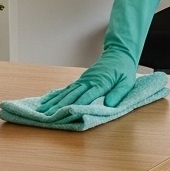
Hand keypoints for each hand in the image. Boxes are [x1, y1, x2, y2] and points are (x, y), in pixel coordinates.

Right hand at [36, 0, 160, 112]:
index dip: (75, 106)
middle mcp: (88, 81)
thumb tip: (109, 105)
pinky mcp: (81, 80)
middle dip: (59, 107)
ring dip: (54, 102)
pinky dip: (56, 96)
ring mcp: (83, 80)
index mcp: (100, 83)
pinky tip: (47, 101)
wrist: (119, 54)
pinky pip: (67, 89)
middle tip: (47, 116)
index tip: (64, 114)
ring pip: (66, 92)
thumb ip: (118, 94)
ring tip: (42, 111)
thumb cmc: (124, 70)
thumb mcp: (127, 82)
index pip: (86, 97)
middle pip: (72, 96)